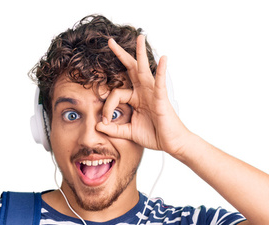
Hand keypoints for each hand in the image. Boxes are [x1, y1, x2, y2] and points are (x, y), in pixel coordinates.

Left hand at [97, 35, 189, 156]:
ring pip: (144, 70)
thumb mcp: (129, 132)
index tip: (104, 121)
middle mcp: (143, 92)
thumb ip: (113, 129)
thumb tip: (97, 125)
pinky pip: (160, 83)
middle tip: (110, 42)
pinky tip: (163, 59)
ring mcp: (152, 93)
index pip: (116, 94)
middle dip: (121, 55)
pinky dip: (161, 71)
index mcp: (135, 98)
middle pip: (131, 70)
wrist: (170, 143)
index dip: (107, 107)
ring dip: (141, 54)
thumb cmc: (154, 135)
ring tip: (140, 38)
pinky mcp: (161, 99)